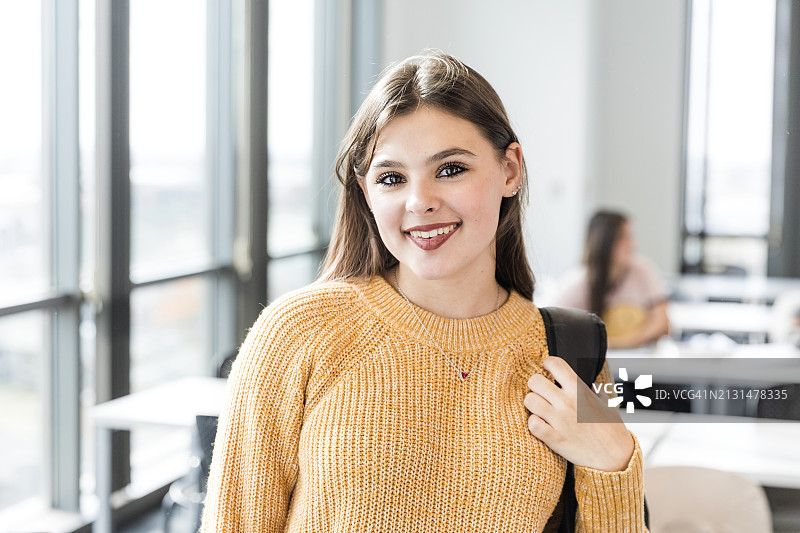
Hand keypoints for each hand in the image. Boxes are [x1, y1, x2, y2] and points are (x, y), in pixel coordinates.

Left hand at [524, 357, 633, 471]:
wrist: (615, 457)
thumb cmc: (611, 429)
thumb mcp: (606, 404)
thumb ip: (595, 391)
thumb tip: (591, 385)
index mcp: (579, 390)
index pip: (555, 364)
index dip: (547, 364)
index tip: (547, 369)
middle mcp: (568, 402)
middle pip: (535, 381)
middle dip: (535, 385)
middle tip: (541, 392)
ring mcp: (560, 420)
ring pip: (529, 400)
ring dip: (532, 404)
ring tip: (540, 408)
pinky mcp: (554, 438)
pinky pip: (532, 424)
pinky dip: (533, 423)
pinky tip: (540, 424)